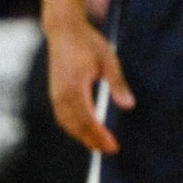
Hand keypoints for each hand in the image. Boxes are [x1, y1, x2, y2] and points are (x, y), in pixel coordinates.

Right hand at [46, 21, 130, 155]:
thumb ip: (118, 84)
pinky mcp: (54, 92)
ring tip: (98, 145)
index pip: (88, 119)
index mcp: (74, 88)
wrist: (64, 31)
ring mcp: (55, 94)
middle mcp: (61, 95)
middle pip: (76, 126)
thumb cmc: (89, 43)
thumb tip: (128, 105)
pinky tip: (84, 131)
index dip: (100, 135)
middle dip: (92, 140)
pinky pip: (62, 116)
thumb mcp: (109, 60)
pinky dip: (73, 127)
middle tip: (109, 151)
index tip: (113, 147)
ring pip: (67, 123)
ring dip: (82, 136)